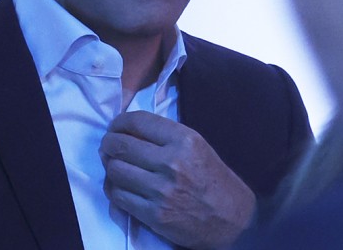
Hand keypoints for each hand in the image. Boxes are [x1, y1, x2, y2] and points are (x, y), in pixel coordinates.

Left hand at [100, 111, 255, 249]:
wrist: (234, 221)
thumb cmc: (215, 180)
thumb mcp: (198, 147)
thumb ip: (166, 136)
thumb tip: (130, 130)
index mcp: (184, 140)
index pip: (139, 121)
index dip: (120, 122)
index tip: (115, 126)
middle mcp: (171, 162)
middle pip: (121, 145)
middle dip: (108, 143)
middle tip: (108, 145)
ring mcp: (161, 190)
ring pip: (115, 170)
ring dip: (110, 166)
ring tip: (114, 165)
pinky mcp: (154, 214)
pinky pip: (118, 196)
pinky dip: (113, 188)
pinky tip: (119, 185)